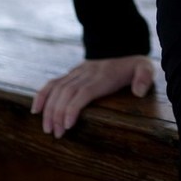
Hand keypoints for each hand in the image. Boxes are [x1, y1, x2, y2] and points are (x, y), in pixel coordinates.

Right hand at [31, 55, 154, 138]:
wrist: (122, 47)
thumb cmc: (134, 66)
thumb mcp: (145, 68)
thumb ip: (144, 78)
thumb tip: (138, 92)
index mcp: (104, 75)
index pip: (85, 91)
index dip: (74, 107)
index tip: (67, 125)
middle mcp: (88, 73)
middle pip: (68, 92)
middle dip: (58, 113)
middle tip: (56, 134)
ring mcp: (77, 72)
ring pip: (58, 88)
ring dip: (49, 109)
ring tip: (47, 129)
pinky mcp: (71, 74)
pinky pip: (53, 82)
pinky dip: (42, 95)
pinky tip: (35, 110)